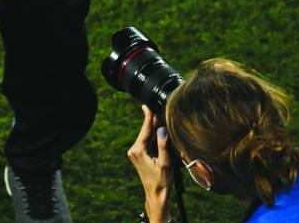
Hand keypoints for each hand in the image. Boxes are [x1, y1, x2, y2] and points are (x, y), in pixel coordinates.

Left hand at [127, 105, 172, 222]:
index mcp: (138, 150)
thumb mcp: (165, 162)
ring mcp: (134, 153)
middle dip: (151, 122)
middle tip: (155, 108)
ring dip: (153, 130)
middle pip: (144, 132)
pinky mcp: (138, 155)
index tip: (146, 106)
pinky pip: (146, 142)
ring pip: (145, 137)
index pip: (144, 130)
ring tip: (159, 119)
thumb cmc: (161, 180)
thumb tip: (162, 130)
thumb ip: (163, 145)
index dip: (148, 117)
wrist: (156, 193)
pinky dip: (152, 137)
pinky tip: (158, 132)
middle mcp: (133, 150)